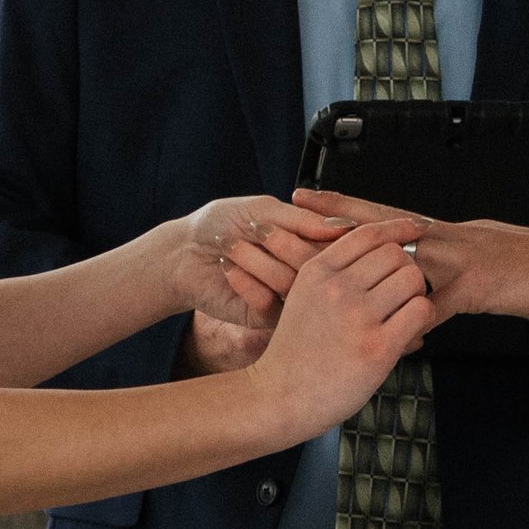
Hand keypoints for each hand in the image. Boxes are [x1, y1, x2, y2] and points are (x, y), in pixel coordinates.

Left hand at [165, 195, 350, 340]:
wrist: (184, 252)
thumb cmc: (222, 224)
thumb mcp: (263, 210)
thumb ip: (304, 220)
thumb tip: (344, 226)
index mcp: (311, 243)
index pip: (340, 243)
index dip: (320, 232)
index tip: (290, 220)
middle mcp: (305, 272)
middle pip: (321, 265)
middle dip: (283, 243)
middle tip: (256, 231)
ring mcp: (289, 298)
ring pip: (293, 284)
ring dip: (257, 259)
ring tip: (231, 246)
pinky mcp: (267, 319)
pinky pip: (269, 303)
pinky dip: (245, 281)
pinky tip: (227, 267)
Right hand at [249, 218, 436, 436]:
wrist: (279, 396)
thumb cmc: (297, 351)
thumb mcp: (303, 297)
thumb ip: (334, 274)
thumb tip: (383, 249)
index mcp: (317, 271)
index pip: (369, 233)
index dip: (398, 229)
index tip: (415, 230)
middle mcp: (337, 287)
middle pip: (395, 254)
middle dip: (405, 270)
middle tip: (401, 294)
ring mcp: (357, 316)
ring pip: (412, 278)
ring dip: (417, 293)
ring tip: (404, 314)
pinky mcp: (378, 346)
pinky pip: (421, 310)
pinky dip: (424, 317)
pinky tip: (411, 330)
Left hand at [291, 189, 528, 332]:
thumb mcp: (492, 268)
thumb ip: (455, 279)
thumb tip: (429, 293)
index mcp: (453, 232)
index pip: (394, 217)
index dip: (354, 208)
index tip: (318, 201)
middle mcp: (453, 236)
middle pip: (386, 222)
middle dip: (339, 214)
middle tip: (298, 204)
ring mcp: (463, 258)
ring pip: (401, 254)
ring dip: (360, 259)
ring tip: (324, 260)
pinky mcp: (479, 285)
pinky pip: (437, 303)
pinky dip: (414, 319)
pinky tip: (391, 330)